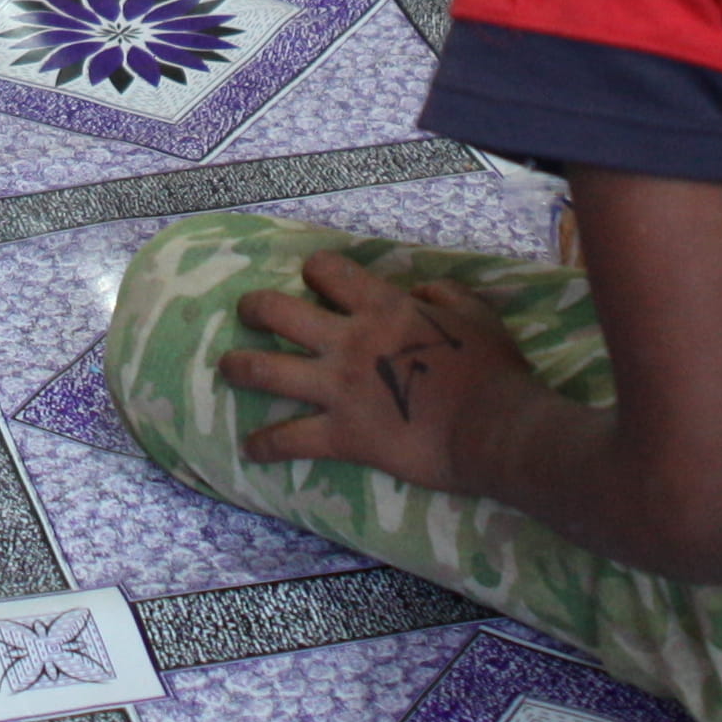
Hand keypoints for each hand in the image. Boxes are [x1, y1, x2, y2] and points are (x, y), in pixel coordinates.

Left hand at [217, 248, 527, 490]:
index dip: (316, 271)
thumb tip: (419, 291)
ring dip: (239, 367)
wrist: (494, 429)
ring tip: (227, 368)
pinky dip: (266, 446)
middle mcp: (349, 341)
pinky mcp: (342, 435)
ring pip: (266, 370)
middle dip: (254, 309)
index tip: (313, 279)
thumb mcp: (477, 315)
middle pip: (277, 312)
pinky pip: (290, 440)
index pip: (327, 271)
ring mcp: (339, 389)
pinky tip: (251, 449)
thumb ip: (444, 295)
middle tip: (248, 313)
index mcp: (382, 307)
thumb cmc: (493, 372)